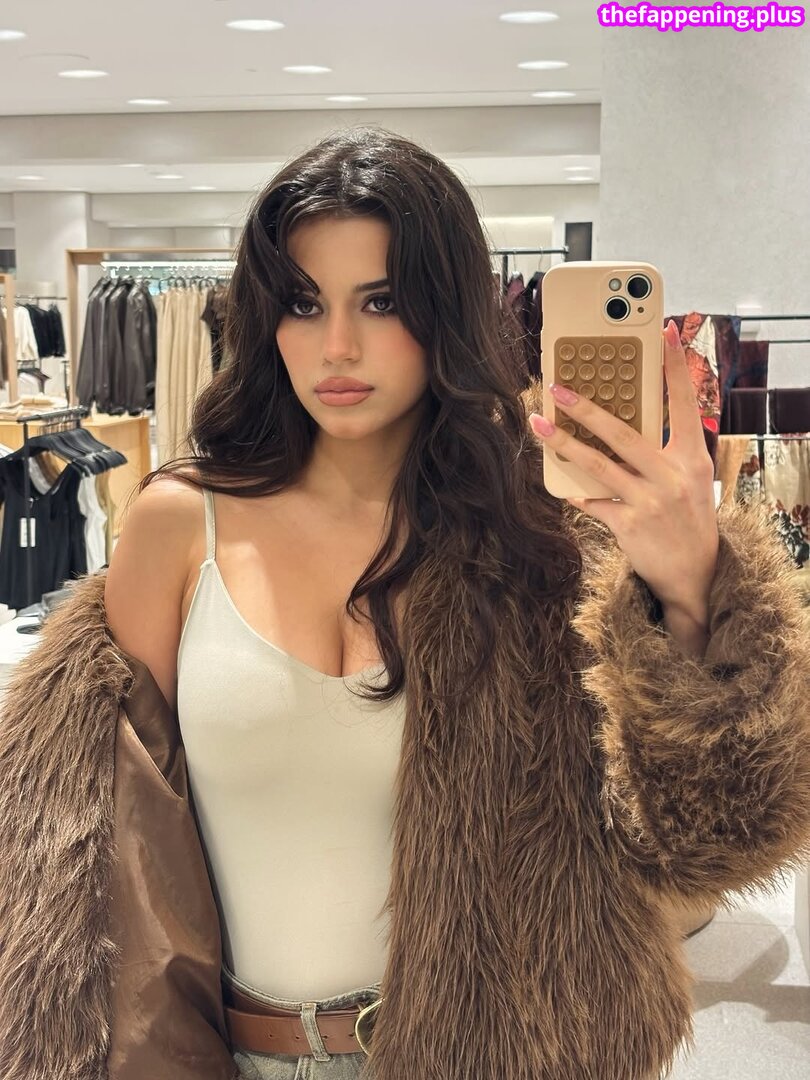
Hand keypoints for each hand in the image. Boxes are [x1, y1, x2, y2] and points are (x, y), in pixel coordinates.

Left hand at [529, 320, 718, 619]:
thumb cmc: (688, 521)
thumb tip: (620, 425)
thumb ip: (663, 453)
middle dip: (586, 407)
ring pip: (599, 463)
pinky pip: (593, 501)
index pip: (684, 403)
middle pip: (623, 432)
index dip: (676, 366)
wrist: (696, 576)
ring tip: (539, 423)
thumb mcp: (690, 482)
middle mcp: (672, 475)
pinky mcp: (630, 524)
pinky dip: (577, 492)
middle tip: (557, 387)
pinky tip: (563, 485)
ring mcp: (650, 500)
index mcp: (692, 458)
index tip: (667, 331)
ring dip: (564, 442)